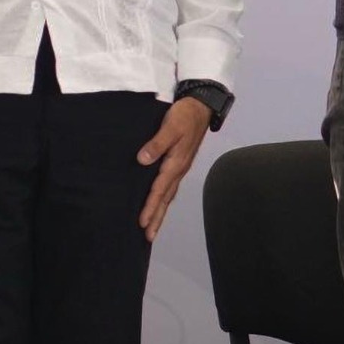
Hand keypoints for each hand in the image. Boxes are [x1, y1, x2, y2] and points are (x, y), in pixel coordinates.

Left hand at [136, 96, 212, 241]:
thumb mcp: (170, 126)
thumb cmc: (185, 115)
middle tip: (148, 237)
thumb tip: (142, 160)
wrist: (201, 106)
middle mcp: (179, 169)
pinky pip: (170, 186)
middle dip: (157, 218)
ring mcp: (180, 167)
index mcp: (176, 163)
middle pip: (166, 199)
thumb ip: (156, 143)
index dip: (150, 207)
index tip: (142, 223)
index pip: (160, 190)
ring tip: (152, 227)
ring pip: (169, 195)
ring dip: (160, 212)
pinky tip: (159, 203)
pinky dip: (164, 199)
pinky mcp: (179, 163)